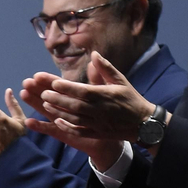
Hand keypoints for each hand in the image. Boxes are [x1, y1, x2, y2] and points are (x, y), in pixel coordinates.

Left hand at [19, 52, 153, 142]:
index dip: (67, 87)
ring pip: (75, 118)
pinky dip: (68, 127)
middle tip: (43, 93)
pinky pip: (81, 131)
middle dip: (57, 99)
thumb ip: (105, 68)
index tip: (53, 83)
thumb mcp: (121, 81)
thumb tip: (93, 54)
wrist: (145, 124)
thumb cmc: (131, 99)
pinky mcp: (98, 133)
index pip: (82, 91)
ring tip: (45, 105)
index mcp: (105, 95)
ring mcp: (99, 123)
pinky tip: (57, 121)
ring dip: (59, 112)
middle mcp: (100, 110)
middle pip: (75, 105)